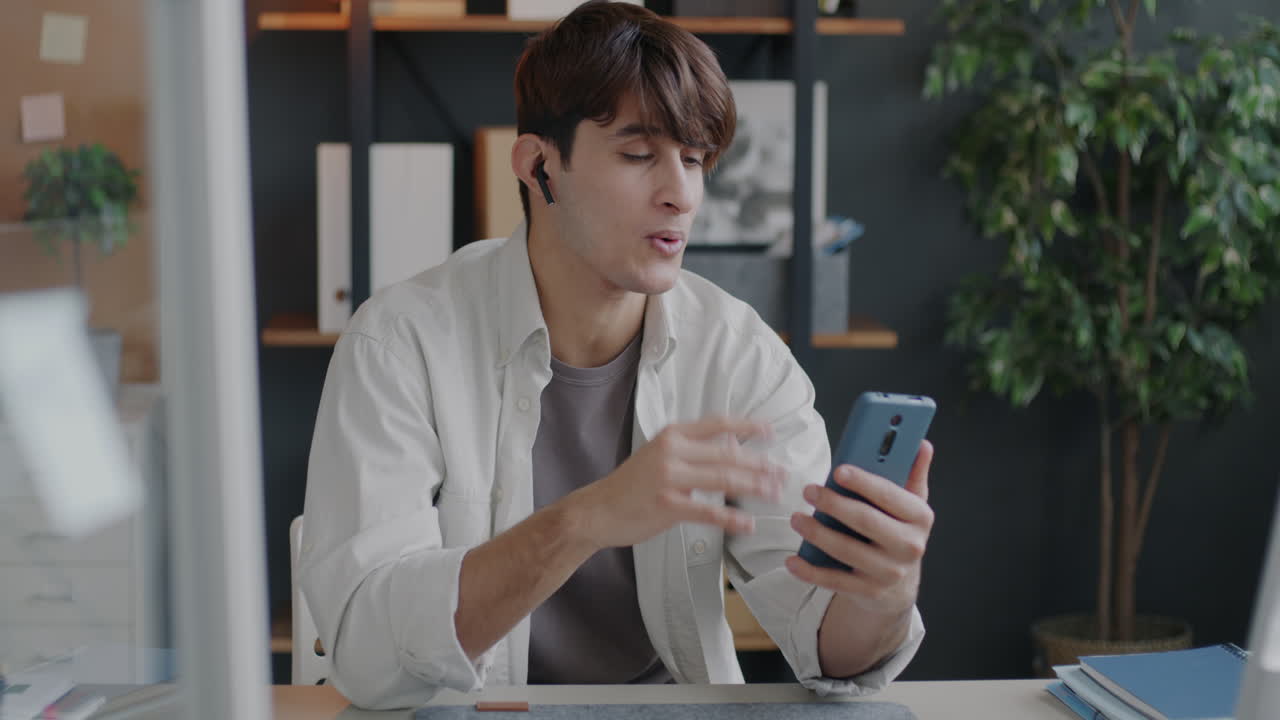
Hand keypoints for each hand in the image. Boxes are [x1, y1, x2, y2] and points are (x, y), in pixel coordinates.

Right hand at [567, 417, 785, 550]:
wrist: (597, 510)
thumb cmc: (631, 485)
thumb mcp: (659, 455)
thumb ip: (692, 450)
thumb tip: (732, 448)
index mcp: (672, 435)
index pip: (717, 425)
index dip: (747, 427)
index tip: (770, 431)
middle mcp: (672, 451)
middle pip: (727, 455)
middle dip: (759, 465)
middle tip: (781, 473)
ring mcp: (669, 478)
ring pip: (723, 480)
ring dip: (753, 488)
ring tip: (773, 495)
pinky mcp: (667, 505)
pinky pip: (708, 512)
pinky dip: (732, 520)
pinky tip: (748, 525)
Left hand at [785, 440, 934, 615]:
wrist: (900, 583)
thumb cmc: (898, 531)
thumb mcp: (910, 504)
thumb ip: (913, 473)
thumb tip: (922, 444)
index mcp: (920, 518)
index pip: (891, 495)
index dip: (864, 482)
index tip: (839, 470)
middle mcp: (910, 546)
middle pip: (866, 521)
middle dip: (834, 504)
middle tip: (809, 490)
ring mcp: (890, 572)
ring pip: (847, 550)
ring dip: (817, 534)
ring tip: (797, 519)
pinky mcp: (869, 591)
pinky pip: (835, 581)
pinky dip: (810, 571)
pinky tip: (793, 561)